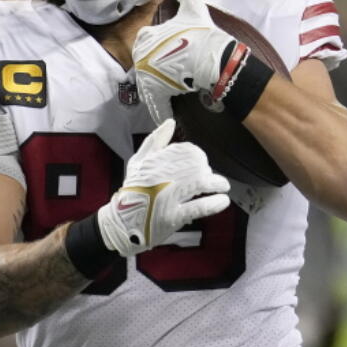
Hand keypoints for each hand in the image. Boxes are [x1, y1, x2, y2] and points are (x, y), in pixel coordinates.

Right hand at [96, 120, 229, 255]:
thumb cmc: (132, 191)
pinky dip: (213, 203)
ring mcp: (167, 198)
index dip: (197, 155)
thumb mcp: (137, 162)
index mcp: (153, 163)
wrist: (123, 223)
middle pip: (196, 166)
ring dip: (216, 183)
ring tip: (222, 186)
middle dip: (207, 170)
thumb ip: (154, 141)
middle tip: (210, 177)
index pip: (185, 151)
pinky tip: (222, 200)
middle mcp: (160, 178)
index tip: (201, 162)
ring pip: (200, 184)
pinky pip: (198, 207)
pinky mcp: (173, 217)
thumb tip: (171, 123)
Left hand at [132, 0, 236, 122]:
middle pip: (144, 63)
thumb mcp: (193, 9)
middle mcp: (142, 57)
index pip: (144, 39)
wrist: (212, 58)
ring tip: (172, 90)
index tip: (167, 50)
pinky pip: (157, 105)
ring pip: (148, 85)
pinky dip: (163, 111)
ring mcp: (147, 77)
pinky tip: (170, 116)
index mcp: (147, 37)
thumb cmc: (202, 34)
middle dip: (154, 67)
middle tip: (171, 70)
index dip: (155, 43)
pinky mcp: (156, 94)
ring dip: (158, 89)